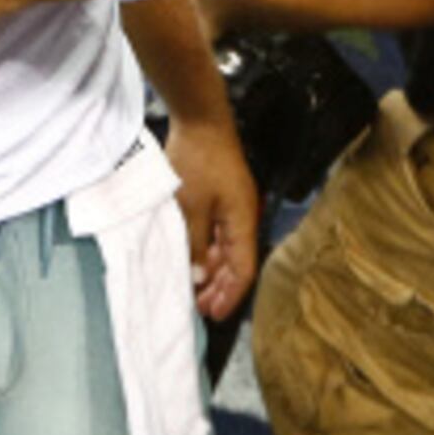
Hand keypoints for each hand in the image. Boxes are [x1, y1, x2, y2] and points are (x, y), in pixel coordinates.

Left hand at [163, 112, 258, 319]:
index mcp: (243, 221)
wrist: (200, 119)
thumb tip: (196, 277)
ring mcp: (233, 207)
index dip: (230, 296)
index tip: (214, 315)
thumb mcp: (190, 208)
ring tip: (193, 289)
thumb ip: (193, 245)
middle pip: (237, 263)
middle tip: (199, 307)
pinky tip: (192, 259)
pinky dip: (207, 250)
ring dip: (212, 270)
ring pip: (226, 250)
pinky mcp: (222, 197)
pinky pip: (219, 234)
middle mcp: (243, 217)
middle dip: (220, 288)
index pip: (243, 270)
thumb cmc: (197, 161)